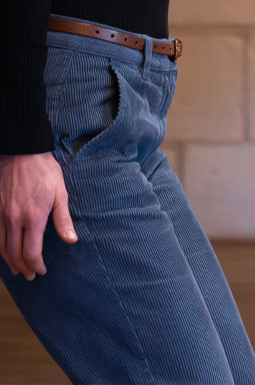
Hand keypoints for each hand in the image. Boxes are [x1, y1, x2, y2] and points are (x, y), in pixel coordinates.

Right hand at [0, 152, 76, 277]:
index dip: (36, 265)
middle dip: (23, 268)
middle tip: (30, 275)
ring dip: (9, 262)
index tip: (41, 270)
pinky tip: (5, 252)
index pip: (31, 251)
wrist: (22, 153)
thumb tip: (71, 240)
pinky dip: (0, 248)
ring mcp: (1, 215)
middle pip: (14, 253)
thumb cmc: (45, 171)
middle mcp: (14, 219)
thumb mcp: (60, 193)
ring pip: (1, 247)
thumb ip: (63, 219)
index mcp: (33, 216)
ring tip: (18, 269)